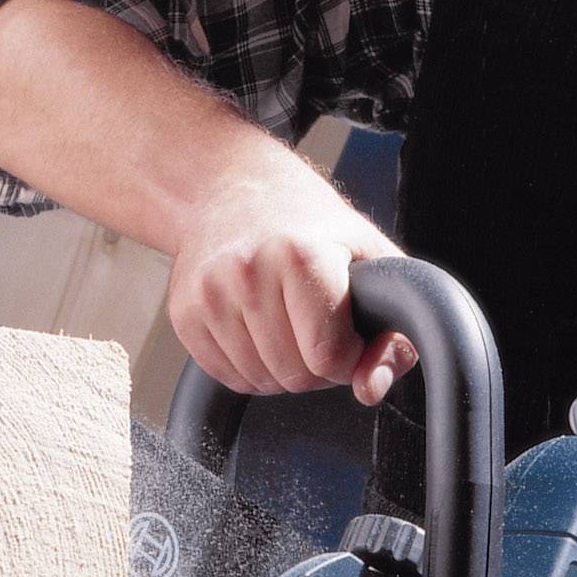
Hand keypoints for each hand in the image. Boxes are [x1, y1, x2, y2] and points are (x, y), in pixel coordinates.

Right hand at [167, 146, 414, 406]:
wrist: (233, 188)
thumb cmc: (308, 224)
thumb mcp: (370, 259)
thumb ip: (393, 328)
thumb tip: (371, 387)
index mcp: (301, 255)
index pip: (329, 356)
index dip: (349, 358)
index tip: (348, 333)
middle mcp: (248, 272)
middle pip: (295, 376)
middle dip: (317, 366)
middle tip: (317, 325)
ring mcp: (210, 293)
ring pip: (260, 382)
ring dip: (282, 369)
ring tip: (287, 322)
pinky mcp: (184, 313)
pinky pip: (227, 377)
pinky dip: (250, 367)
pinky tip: (258, 327)